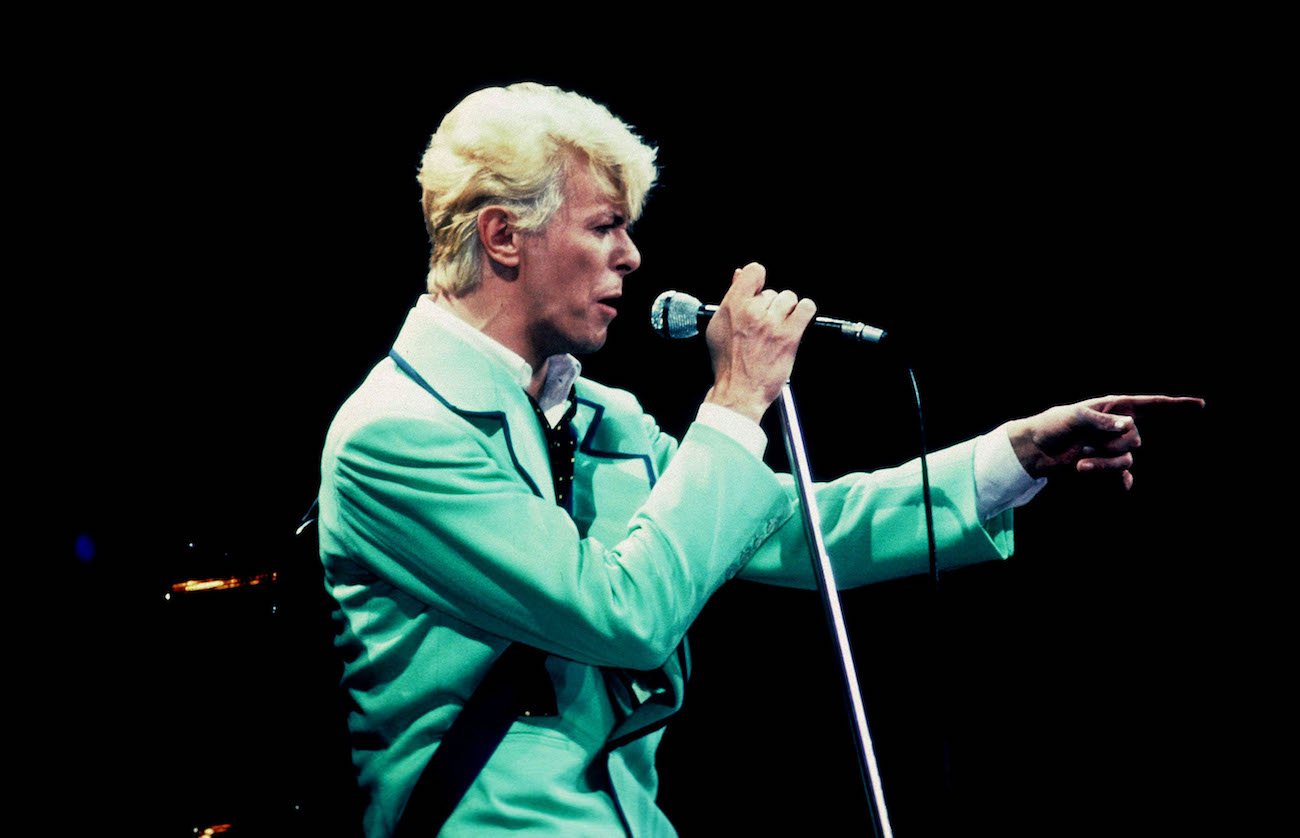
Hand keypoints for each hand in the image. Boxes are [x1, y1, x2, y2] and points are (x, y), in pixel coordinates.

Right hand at [704, 263, 817, 422]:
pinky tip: (796, 322)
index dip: (758, 280)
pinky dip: (804, 312)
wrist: (738, 392)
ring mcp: (771, 324)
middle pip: (772, 292)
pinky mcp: (789, 336)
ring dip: (786, 311)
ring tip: (778, 328)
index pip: (754, 272)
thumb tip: (740, 275)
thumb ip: (731, 298)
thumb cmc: (727, 363)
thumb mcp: (719, 326)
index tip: (758, 291)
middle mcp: (752, 312)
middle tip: (764, 326)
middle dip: (770, 306)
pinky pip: (806, 308)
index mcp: (732, 306)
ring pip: (789, 299)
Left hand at [1004, 395, 1205, 489]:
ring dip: (1103, 465)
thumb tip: (1129, 425)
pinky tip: (1119, 486)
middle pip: (1135, 440)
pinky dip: (1119, 481)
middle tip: (1084, 445)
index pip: (1151, 405)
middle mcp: (1118, 427)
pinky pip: (1123, 476)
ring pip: (1126, 461)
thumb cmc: (1053, 425)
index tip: (1200, 405)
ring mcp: (1113, 448)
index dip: (1176, 405)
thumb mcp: (1074, 417)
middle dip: (1111, 446)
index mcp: (1114, 408)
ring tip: (1079, 463)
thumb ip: (1102, 420)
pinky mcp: (1106, 466)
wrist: (1036, 449)